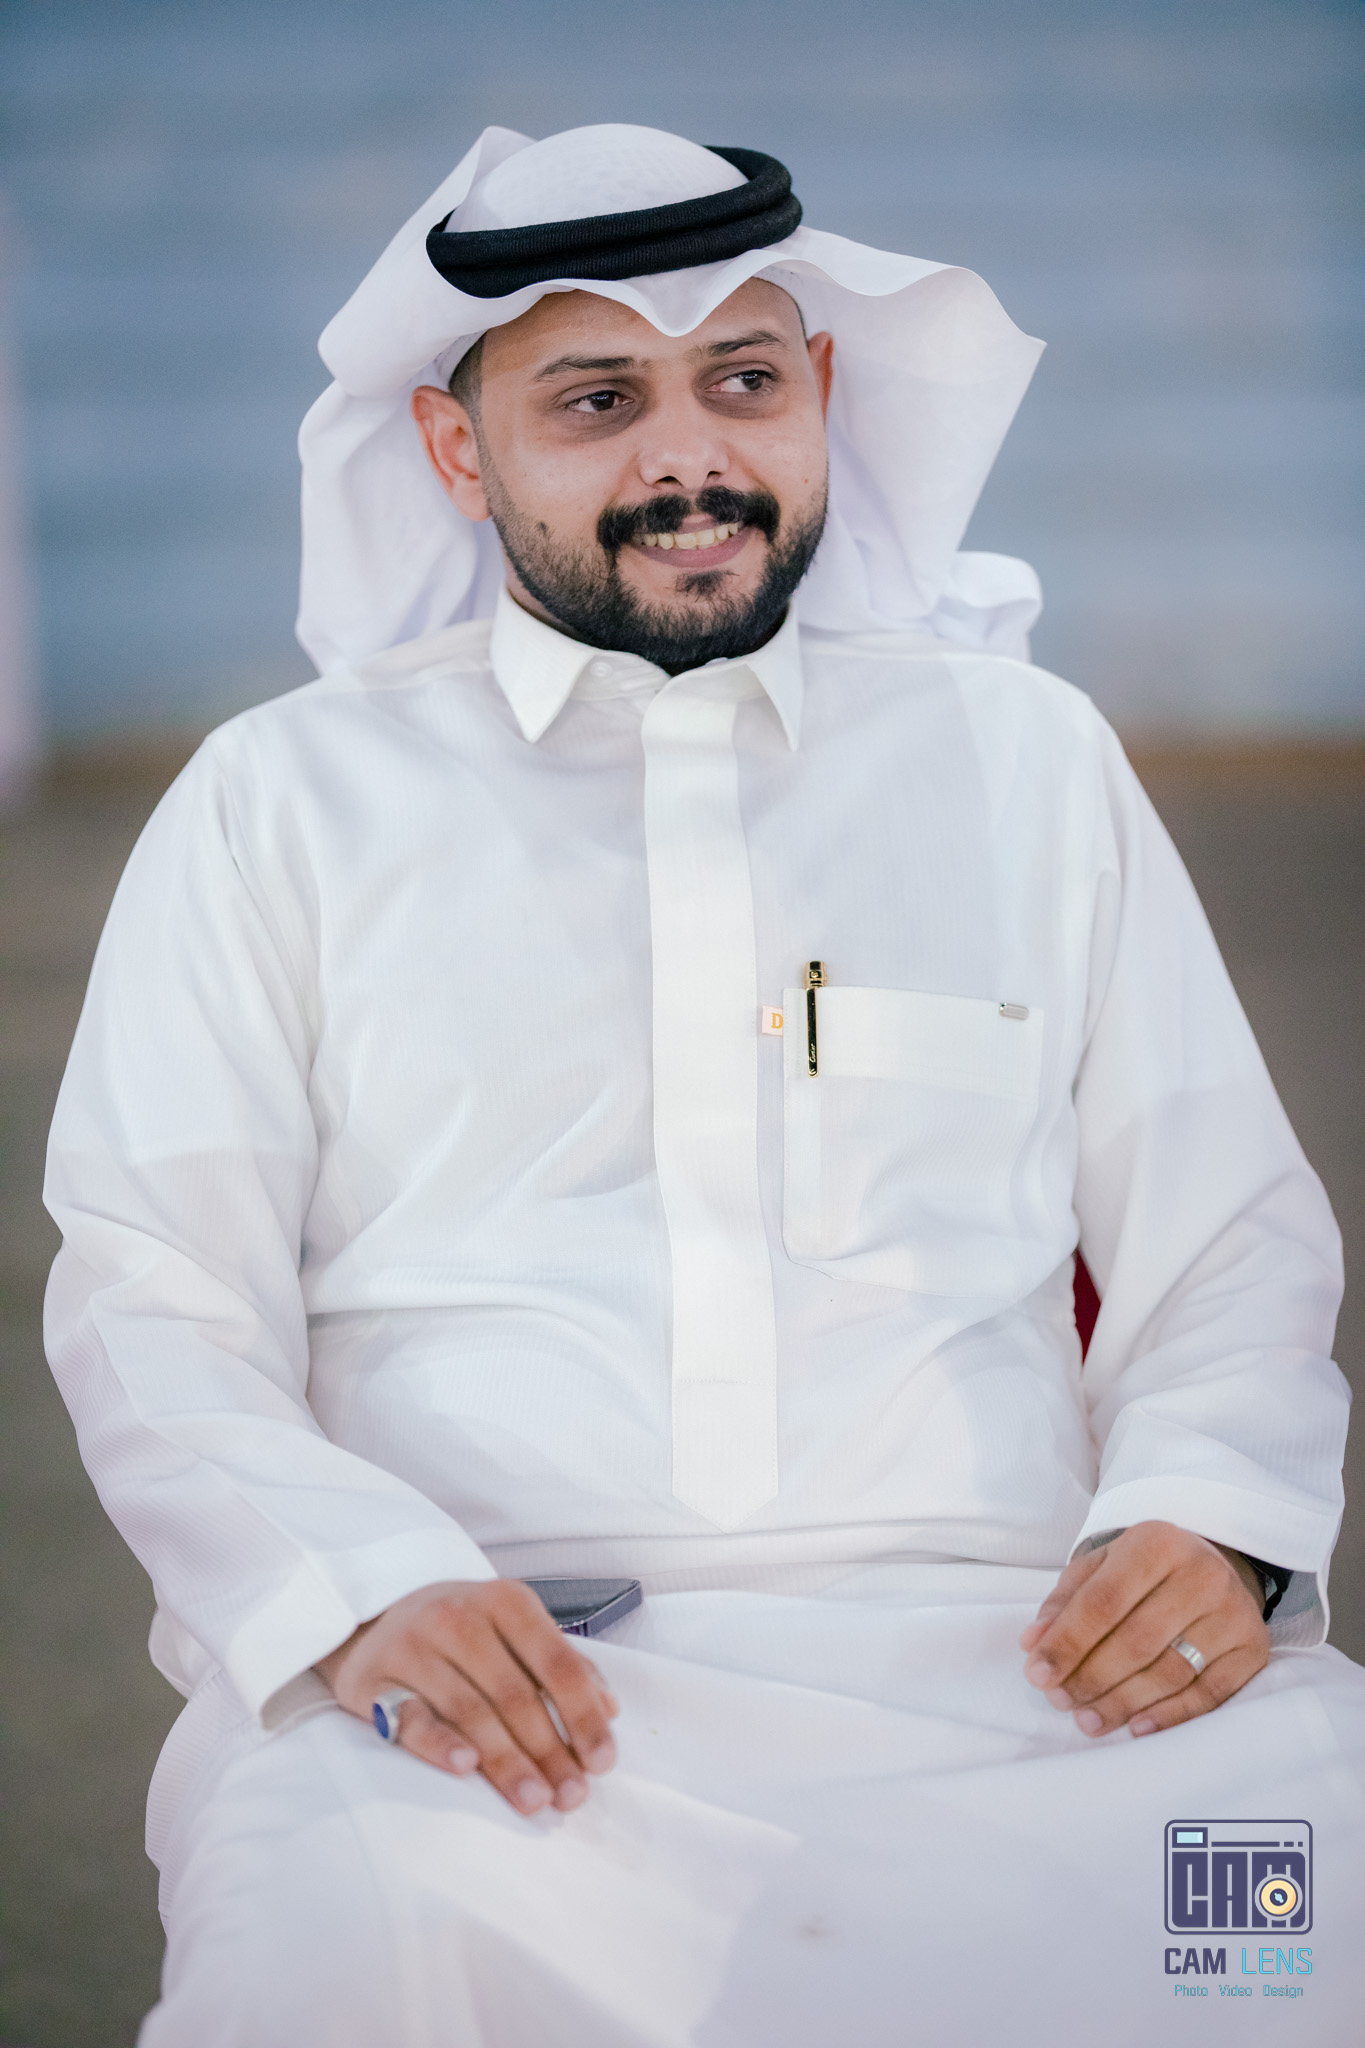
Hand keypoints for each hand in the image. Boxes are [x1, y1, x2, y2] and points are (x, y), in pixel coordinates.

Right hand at [316, 1579, 619, 1815]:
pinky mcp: (375, 1679)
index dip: (584, 1716)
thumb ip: (561, 1665)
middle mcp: (460, 1616)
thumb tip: (609, 1708)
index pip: (557, 1663)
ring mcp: (414, 1645)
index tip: (602, 1763)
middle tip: (570, 1797)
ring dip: (507, 1761)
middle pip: (515, 1694)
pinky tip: (466, 1767)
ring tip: (535, 1800)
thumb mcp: (513, 1630)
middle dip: (549, 1751)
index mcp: (506, 1601)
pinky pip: (410, 1716)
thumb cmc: (460, 1631)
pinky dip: (439, 1743)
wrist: (374, 1616)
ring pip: (470, 1710)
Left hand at [1019, 1521, 1268, 1738]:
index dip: (1067, 1642)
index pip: (1103, 1601)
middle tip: (1061, 1702)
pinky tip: (1136, 1727)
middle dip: (1091, 1678)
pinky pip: (1210, 1694)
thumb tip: (1034, 1645)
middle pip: (1137, 1642)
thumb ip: (1064, 1603)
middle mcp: (1202, 1572)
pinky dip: (1169, 1716)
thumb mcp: (1100, 1569)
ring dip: (1123, 1703)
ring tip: (1088, 1720)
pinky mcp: (1253, 1648)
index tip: (1037, 1674)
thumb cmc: (1144, 1571)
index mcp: (1156, 1542)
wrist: (1213, 1565)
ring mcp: (1234, 1611)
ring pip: (1171, 1672)